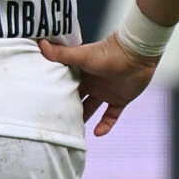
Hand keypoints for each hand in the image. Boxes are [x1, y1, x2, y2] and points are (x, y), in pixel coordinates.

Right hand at [38, 33, 157, 136]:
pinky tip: (98, 134)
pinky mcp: (119, 100)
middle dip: (66, 109)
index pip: (62, 85)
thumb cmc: (108, 52)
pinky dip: (105, 125)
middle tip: (53, 122)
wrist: (137, 54)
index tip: (41, 104)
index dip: (53, 94)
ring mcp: (105, 92)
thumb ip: (61, 54)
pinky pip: (111, 116)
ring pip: (90, 109)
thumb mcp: (81, 56)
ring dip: (83, 119)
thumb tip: (41, 44)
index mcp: (79, 73)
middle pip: (74, 99)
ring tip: (71, 132)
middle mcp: (90, 84)